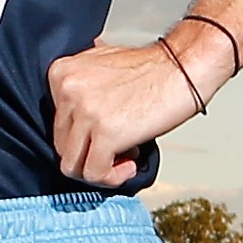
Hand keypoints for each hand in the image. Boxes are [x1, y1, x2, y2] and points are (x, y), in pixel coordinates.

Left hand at [48, 38, 217, 187]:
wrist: (186, 66)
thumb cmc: (152, 70)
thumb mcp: (101, 65)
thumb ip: (81, 90)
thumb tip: (73, 126)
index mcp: (61, 73)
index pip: (57, 124)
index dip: (83, 135)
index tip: (105, 133)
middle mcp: (67, 90)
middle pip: (62, 146)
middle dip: (91, 153)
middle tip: (119, 148)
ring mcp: (85, 112)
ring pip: (73, 165)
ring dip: (100, 168)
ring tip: (125, 156)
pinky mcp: (106, 133)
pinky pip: (94, 173)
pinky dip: (111, 177)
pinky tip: (130, 164)